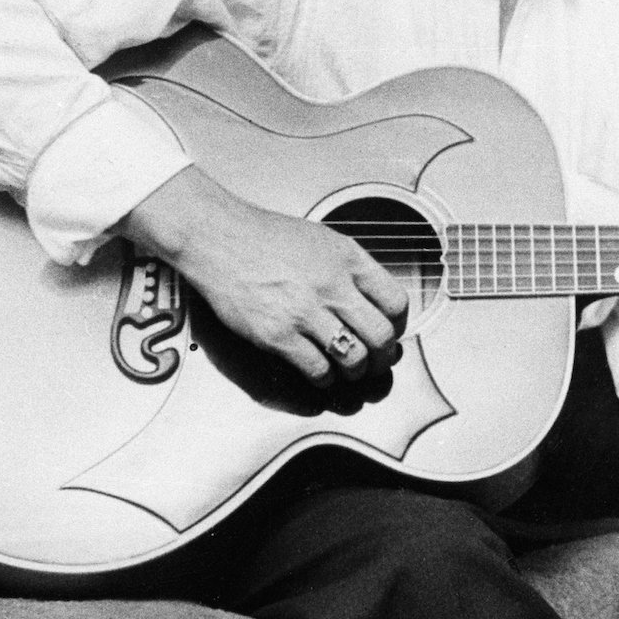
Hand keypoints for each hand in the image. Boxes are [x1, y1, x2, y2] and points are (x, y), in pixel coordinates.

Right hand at [121, 166, 408, 385]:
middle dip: (384, 356)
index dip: (399, 325)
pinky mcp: (278, 335)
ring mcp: (305, 311)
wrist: (219, 238)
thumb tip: (375, 298)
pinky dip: (325, 379)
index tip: (392, 332)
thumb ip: (352, 267)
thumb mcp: (323, 239)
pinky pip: (318, 370)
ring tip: (349, 371)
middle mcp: (332, 285)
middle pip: (382, 336)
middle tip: (377, 361)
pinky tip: (320, 374)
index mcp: (348, 259)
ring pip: (354, 358)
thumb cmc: (267, 238)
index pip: (396, 302)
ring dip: (356, 372)